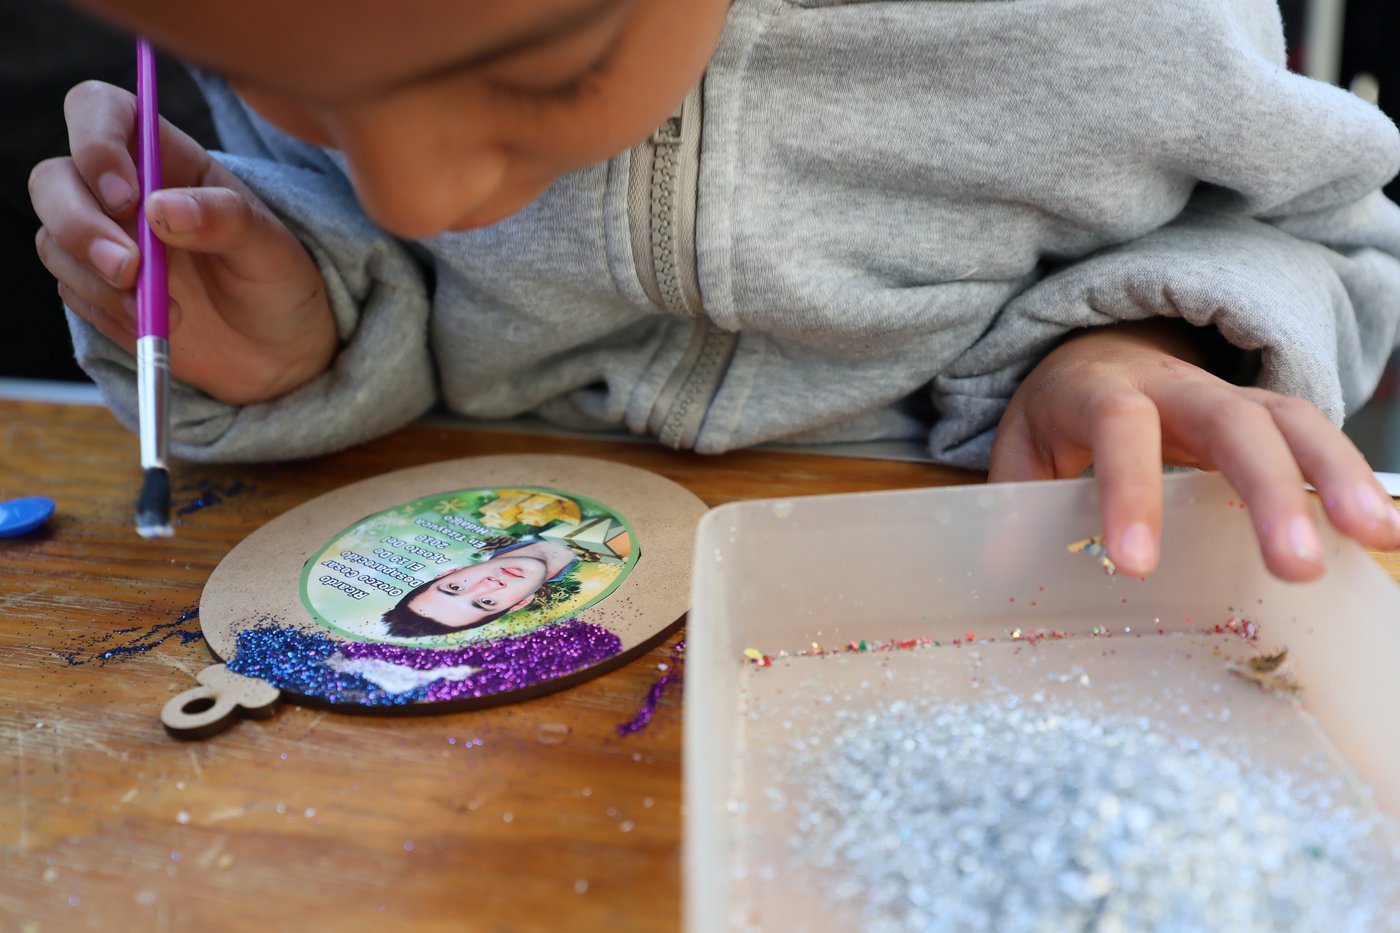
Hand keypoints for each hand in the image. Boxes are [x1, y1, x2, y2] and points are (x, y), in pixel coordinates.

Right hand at [29, 80, 336, 404]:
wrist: (275, 349)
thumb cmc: (277, 282)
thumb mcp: (272, 248)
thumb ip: (226, 220)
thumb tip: (162, 207)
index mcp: (167, 157)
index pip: (99, 109)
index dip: (95, 141)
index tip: (127, 197)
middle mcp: (124, 190)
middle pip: (55, 179)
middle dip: (80, 225)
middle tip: (129, 269)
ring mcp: (103, 238)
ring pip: (53, 239)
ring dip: (97, 280)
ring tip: (165, 313)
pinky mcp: (95, 286)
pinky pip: (70, 291)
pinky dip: (105, 312)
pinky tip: (151, 326)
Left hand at [989, 319, 1399, 580]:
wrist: (1097, 349)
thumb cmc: (1060, 416)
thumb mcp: (1021, 449)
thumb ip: (1013, 504)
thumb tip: (1005, 569)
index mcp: (1100, 390)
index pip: (1120, 430)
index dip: (1130, 492)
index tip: (1135, 565)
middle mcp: (1175, 386)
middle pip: (1230, 421)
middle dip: (1268, 490)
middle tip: (1297, 566)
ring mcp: (1229, 396)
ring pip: (1291, 420)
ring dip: (1336, 477)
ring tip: (1378, 538)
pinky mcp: (1265, 416)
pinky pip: (1314, 438)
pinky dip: (1349, 479)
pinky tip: (1384, 532)